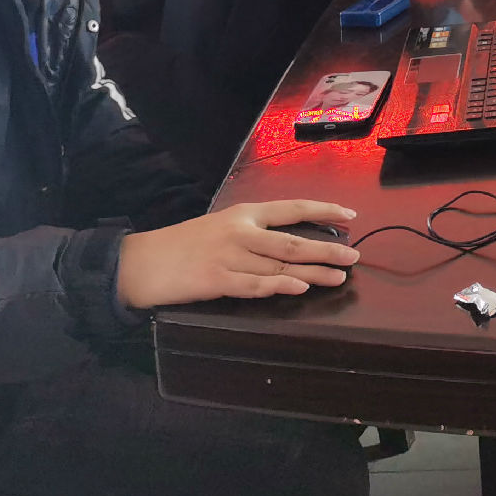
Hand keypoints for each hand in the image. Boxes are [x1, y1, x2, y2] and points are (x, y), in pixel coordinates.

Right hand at [116, 200, 359, 307]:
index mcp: (244, 213)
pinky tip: (300, 287)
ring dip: (314, 271)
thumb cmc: (182, 245)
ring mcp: (229, 255)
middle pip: (293, 240)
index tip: (350, 215)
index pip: (292, 208)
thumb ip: (252, 232)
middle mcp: (241, 231)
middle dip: (328, 248)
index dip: (323, 211)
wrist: (140, 262)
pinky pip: (255, 284)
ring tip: (340, 276)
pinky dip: (279, 285)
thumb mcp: (220, 226)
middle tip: (355, 256)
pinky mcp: (216, 280)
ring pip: (281, 263)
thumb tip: (290, 241)